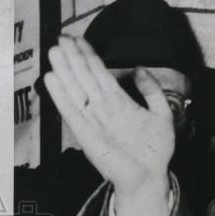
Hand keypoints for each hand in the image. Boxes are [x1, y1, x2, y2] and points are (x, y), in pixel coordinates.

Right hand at [44, 36, 173, 199]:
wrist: (150, 178)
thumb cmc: (156, 151)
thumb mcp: (162, 116)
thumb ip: (152, 92)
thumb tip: (139, 69)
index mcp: (119, 103)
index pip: (101, 74)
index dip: (89, 56)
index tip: (79, 39)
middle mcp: (104, 109)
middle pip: (85, 78)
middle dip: (73, 58)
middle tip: (61, 37)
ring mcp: (94, 121)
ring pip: (76, 90)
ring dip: (64, 71)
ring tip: (55, 51)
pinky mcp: (87, 136)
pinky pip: (71, 113)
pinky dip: (61, 96)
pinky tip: (52, 79)